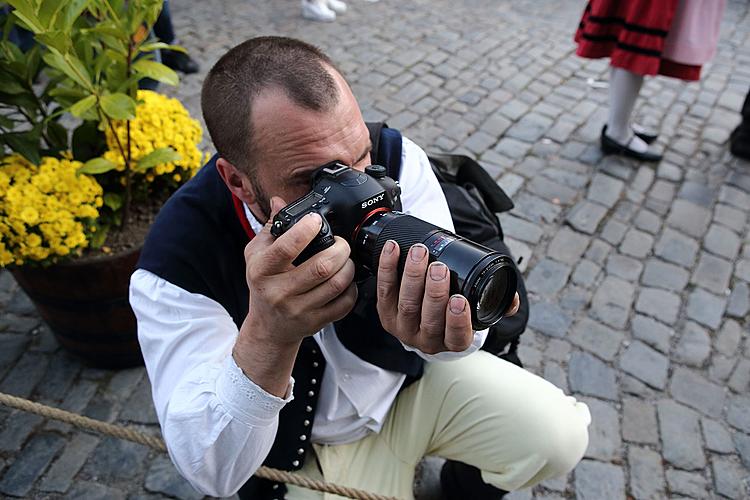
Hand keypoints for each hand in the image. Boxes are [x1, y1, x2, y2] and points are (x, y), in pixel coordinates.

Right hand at [241, 197, 357, 344]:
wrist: (269, 327)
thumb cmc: (264, 285)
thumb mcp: (256, 254)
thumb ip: (270, 227)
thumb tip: (279, 201)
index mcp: (262, 270)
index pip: (286, 248)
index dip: (306, 230)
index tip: (316, 220)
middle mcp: (279, 291)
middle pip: (321, 267)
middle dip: (339, 248)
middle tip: (341, 243)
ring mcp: (298, 309)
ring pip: (336, 284)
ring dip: (348, 267)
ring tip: (345, 259)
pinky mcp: (315, 322)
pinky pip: (343, 304)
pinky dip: (351, 289)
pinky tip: (346, 281)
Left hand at [376, 240, 520, 354]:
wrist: (426, 314)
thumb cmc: (455, 309)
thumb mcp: (477, 311)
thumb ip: (496, 304)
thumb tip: (512, 300)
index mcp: (452, 341)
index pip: (456, 337)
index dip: (457, 321)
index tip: (460, 299)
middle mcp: (427, 339)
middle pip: (428, 318)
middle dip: (434, 292)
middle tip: (440, 268)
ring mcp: (403, 328)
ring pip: (406, 304)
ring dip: (412, 277)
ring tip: (420, 253)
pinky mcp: (385, 313)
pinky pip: (384, 290)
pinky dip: (388, 268)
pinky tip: (393, 249)